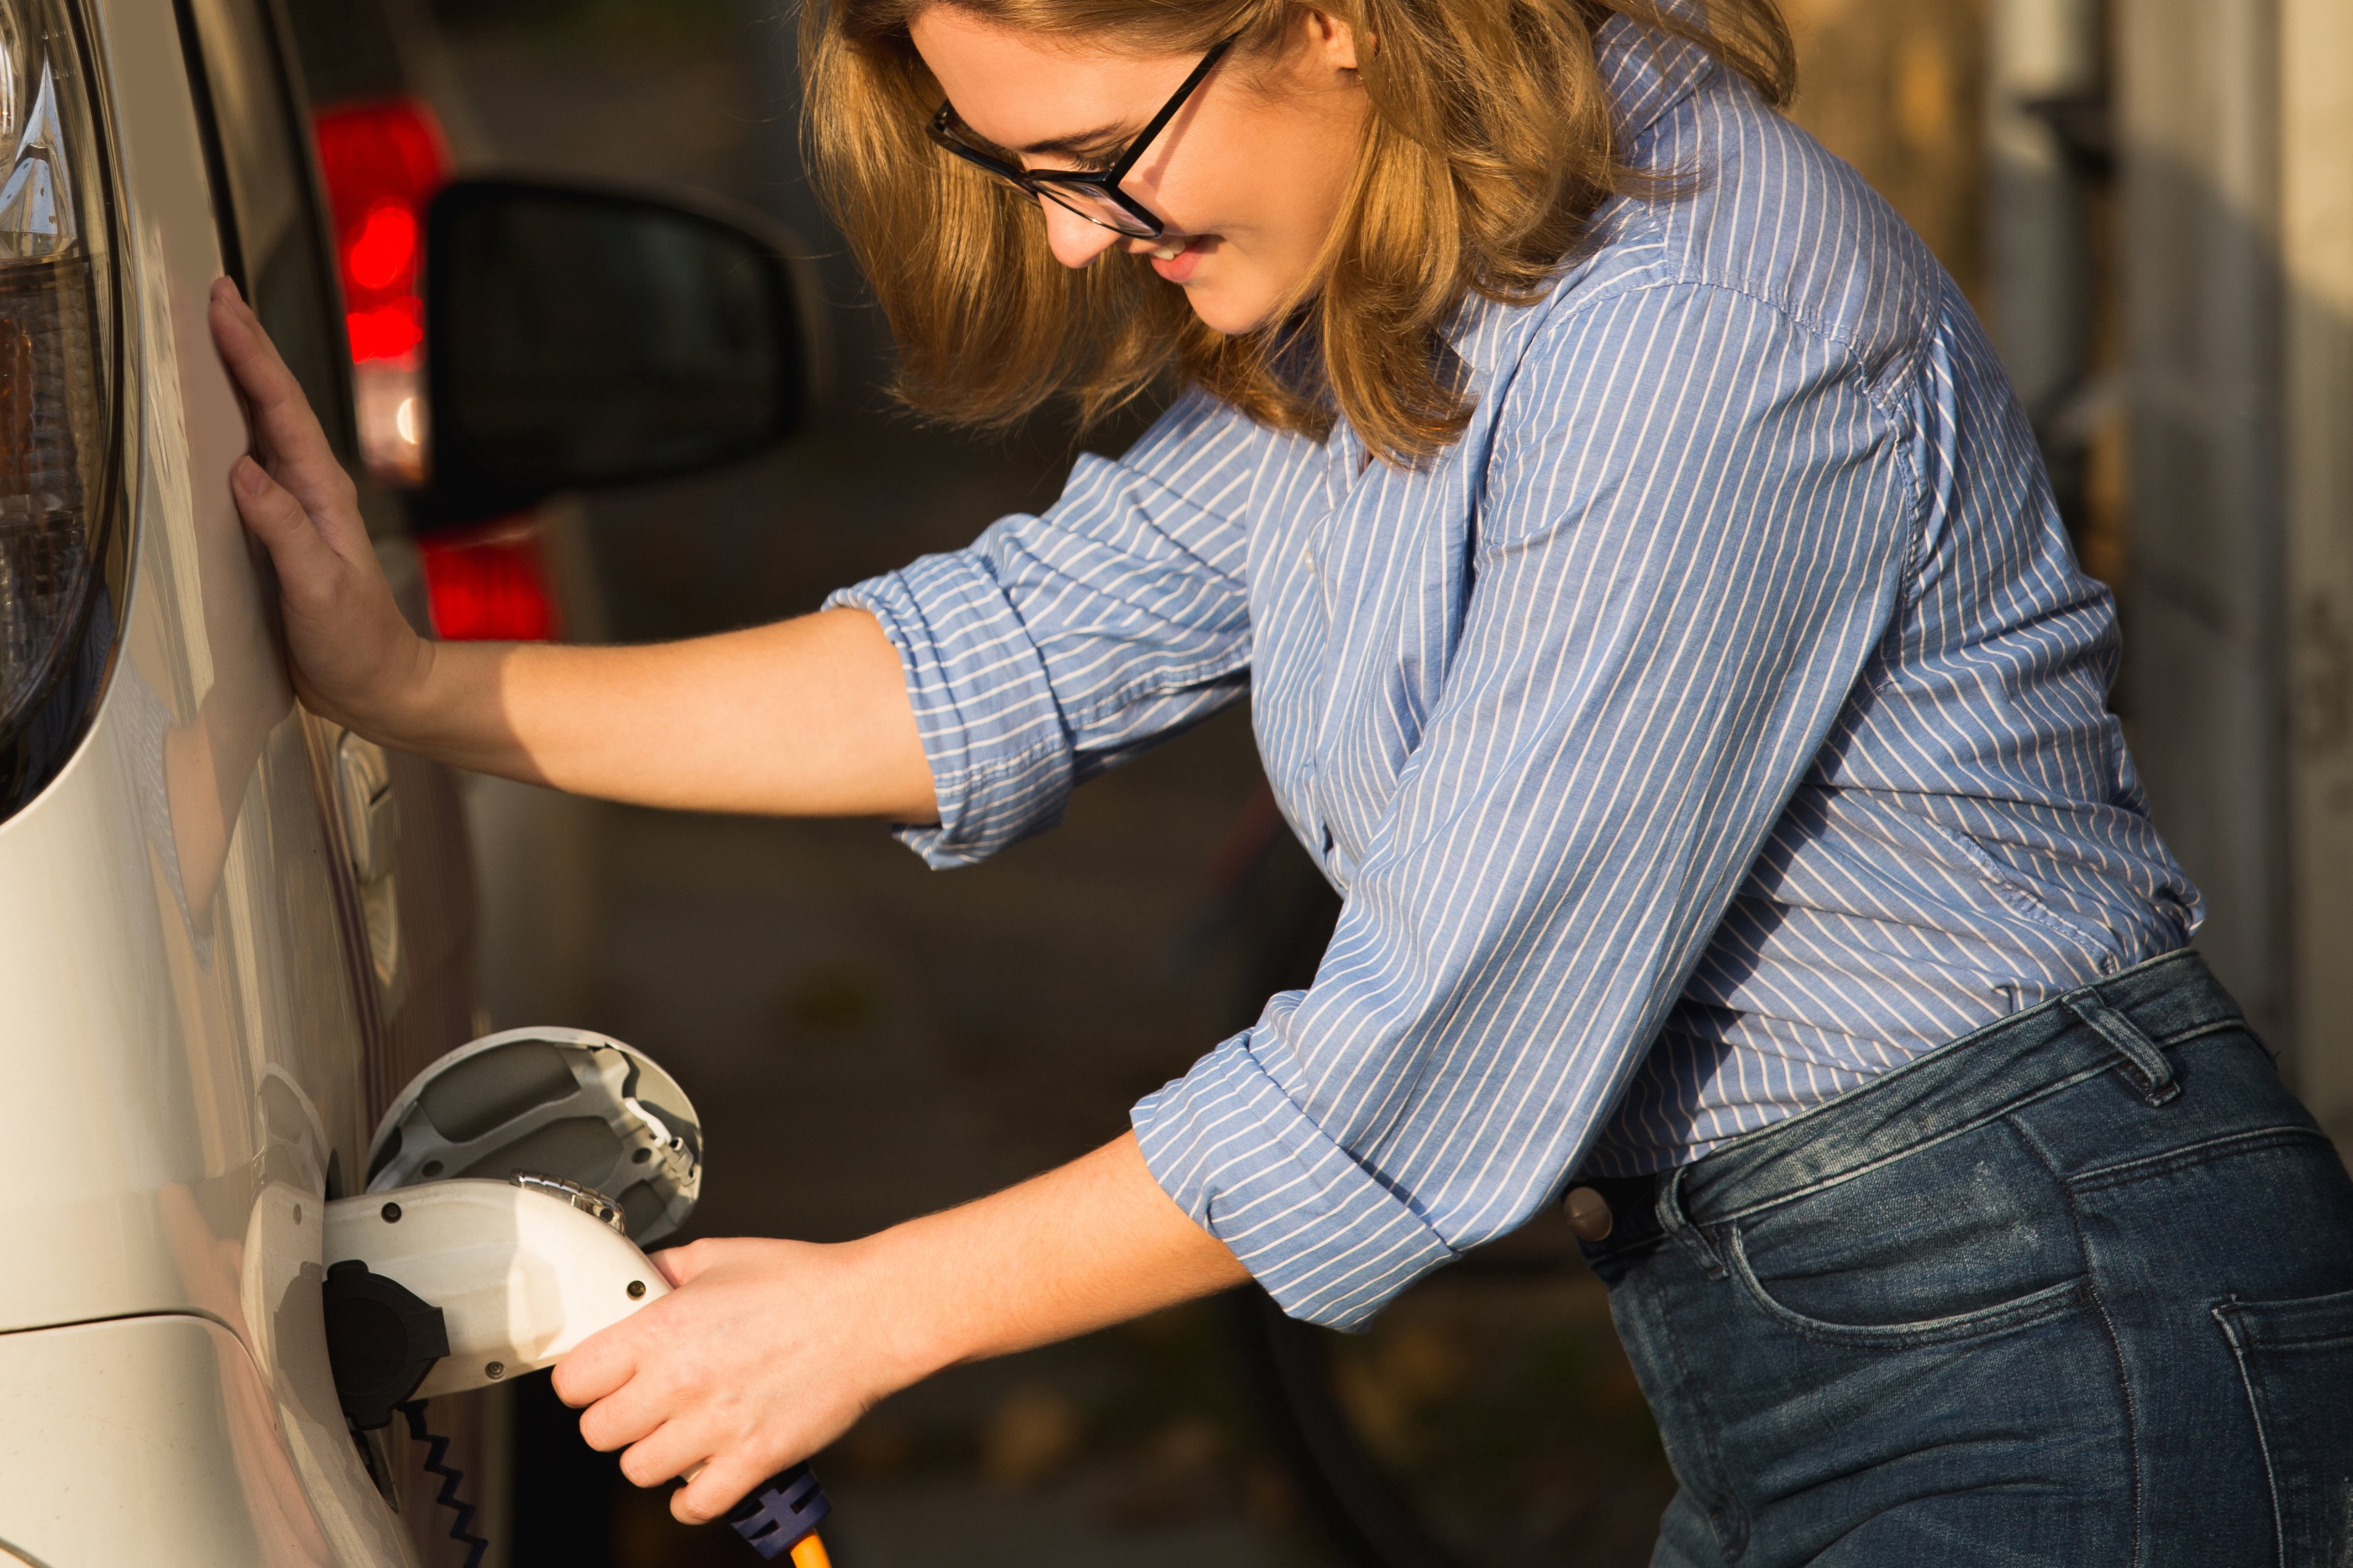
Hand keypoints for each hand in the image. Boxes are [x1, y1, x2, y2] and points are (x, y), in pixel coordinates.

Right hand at [206, 277, 431, 732]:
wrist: (382, 685)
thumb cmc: (357, 643)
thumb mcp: (319, 588)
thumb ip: (284, 530)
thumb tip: (243, 472)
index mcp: (322, 495)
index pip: (282, 410)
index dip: (252, 356)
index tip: (225, 308)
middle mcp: (312, 492)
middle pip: (275, 404)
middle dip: (246, 347)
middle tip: (217, 294)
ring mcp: (298, 509)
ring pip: (266, 427)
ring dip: (243, 379)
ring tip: (218, 334)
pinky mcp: (282, 532)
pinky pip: (256, 464)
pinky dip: (237, 429)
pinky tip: (221, 420)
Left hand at [553, 1236, 923, 1523]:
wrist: (870, 1313)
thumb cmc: (803, 1281)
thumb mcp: (721, 1255)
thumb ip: (665, 1271)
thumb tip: (634, 1283)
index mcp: (661, 1329)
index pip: (574, 1381)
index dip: (585, 1380)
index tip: (601, 1378)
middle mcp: (679, 1382)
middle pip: (597, 1432)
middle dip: (616, 1418)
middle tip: (644, 1404)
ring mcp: (715, 1426)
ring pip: (638, 1470)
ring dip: (654, 1455)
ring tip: (679, 1433)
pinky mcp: (752, 1459)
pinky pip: (694, 1504)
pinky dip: (692, 1497)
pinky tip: (702, 1472)